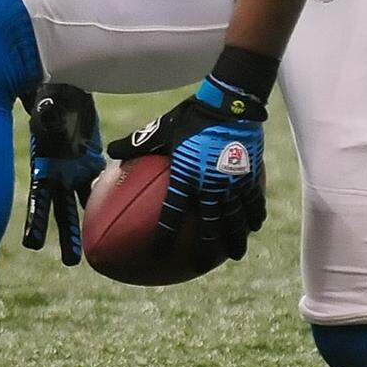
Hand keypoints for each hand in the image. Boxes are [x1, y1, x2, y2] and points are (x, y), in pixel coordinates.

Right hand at [21, 84, 103, 264]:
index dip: (35, 222)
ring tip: (102, 248)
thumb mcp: (46, 108)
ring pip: (84, 204)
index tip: (32, 245)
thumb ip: (48, 117)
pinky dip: (111, 196)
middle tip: (72, 263)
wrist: (58, 92)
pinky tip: (127, 214)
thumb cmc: (47, 99)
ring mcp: (74, 170)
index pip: (38, 201)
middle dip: (68, 236)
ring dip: (92, 224)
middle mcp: (58, 175)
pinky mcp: (90, 160)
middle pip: (63, 212)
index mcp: (43, 168)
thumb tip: (50, 116)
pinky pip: (101, 182)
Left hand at [108, 78, 265, 265]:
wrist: (229, 102)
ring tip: (236, 254)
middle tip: (202, 264)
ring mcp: (234, 182)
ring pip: (236, 218)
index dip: (164, 236)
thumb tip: (110, 151)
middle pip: (210, 226)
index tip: (158, 254)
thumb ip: (137, 143)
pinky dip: (254, 214)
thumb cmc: (191, 114)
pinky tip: (256, 224)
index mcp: (185, 176)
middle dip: (207, 249)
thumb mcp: (161, 127)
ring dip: (236, 238)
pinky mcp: (251, 174)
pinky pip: (255, 200)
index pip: (172, 214)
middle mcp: (210, 185)